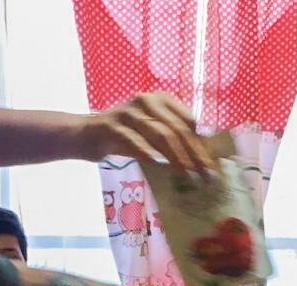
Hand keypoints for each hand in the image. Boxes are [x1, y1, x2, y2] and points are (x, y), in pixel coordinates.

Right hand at [81, 92, 217, 178]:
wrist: (86, 134)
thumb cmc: (124, 136)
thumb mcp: (150, 134)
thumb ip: (172, 140)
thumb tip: (201, 159)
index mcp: (160, 99)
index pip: (188, 120)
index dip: (201, 143)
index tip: (210, 165)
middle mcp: (146, 100)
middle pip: (177, 128)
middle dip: (193, 153)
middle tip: (204, 174)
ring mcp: (128, 112)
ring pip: (160, 134)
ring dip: (176, 157)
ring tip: (187, 175)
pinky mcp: (112, 125)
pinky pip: (134, 141)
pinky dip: (148, 154)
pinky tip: (158, 167)